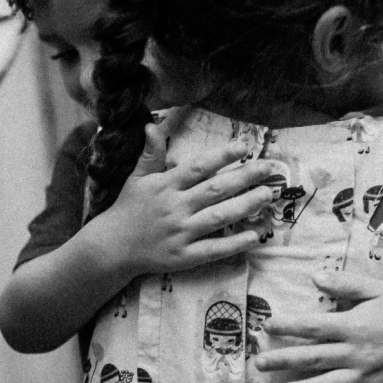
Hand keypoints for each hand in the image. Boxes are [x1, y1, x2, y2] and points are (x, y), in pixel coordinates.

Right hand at [91, 124, 276, 275]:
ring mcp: (181, 234)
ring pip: (219, 217)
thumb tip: (151, 125)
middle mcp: (175, 208)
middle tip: (271, 168)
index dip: (222, 156)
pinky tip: (255, 235)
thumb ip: (150, 153)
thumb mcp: (136, 177)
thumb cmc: (128, 208)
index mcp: (166, 186)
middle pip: (216, 190)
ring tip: (268, 195)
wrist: (111, 247)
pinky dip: (235, 243)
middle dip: (245, 177)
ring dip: (246, 206)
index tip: (245, 146)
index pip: (199, 167)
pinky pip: (214, 249)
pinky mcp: (184, 257)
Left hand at [255, 271, 382, 382]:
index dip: (288, 326)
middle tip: (258, 362)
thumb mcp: (374, 288)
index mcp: (355, 325)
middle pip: (314, 358)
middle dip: (283, 360)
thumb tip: (314, 276)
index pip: (314, 327)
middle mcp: (358, 352)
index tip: (266, 325)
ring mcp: (368, 375)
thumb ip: (344, 284)